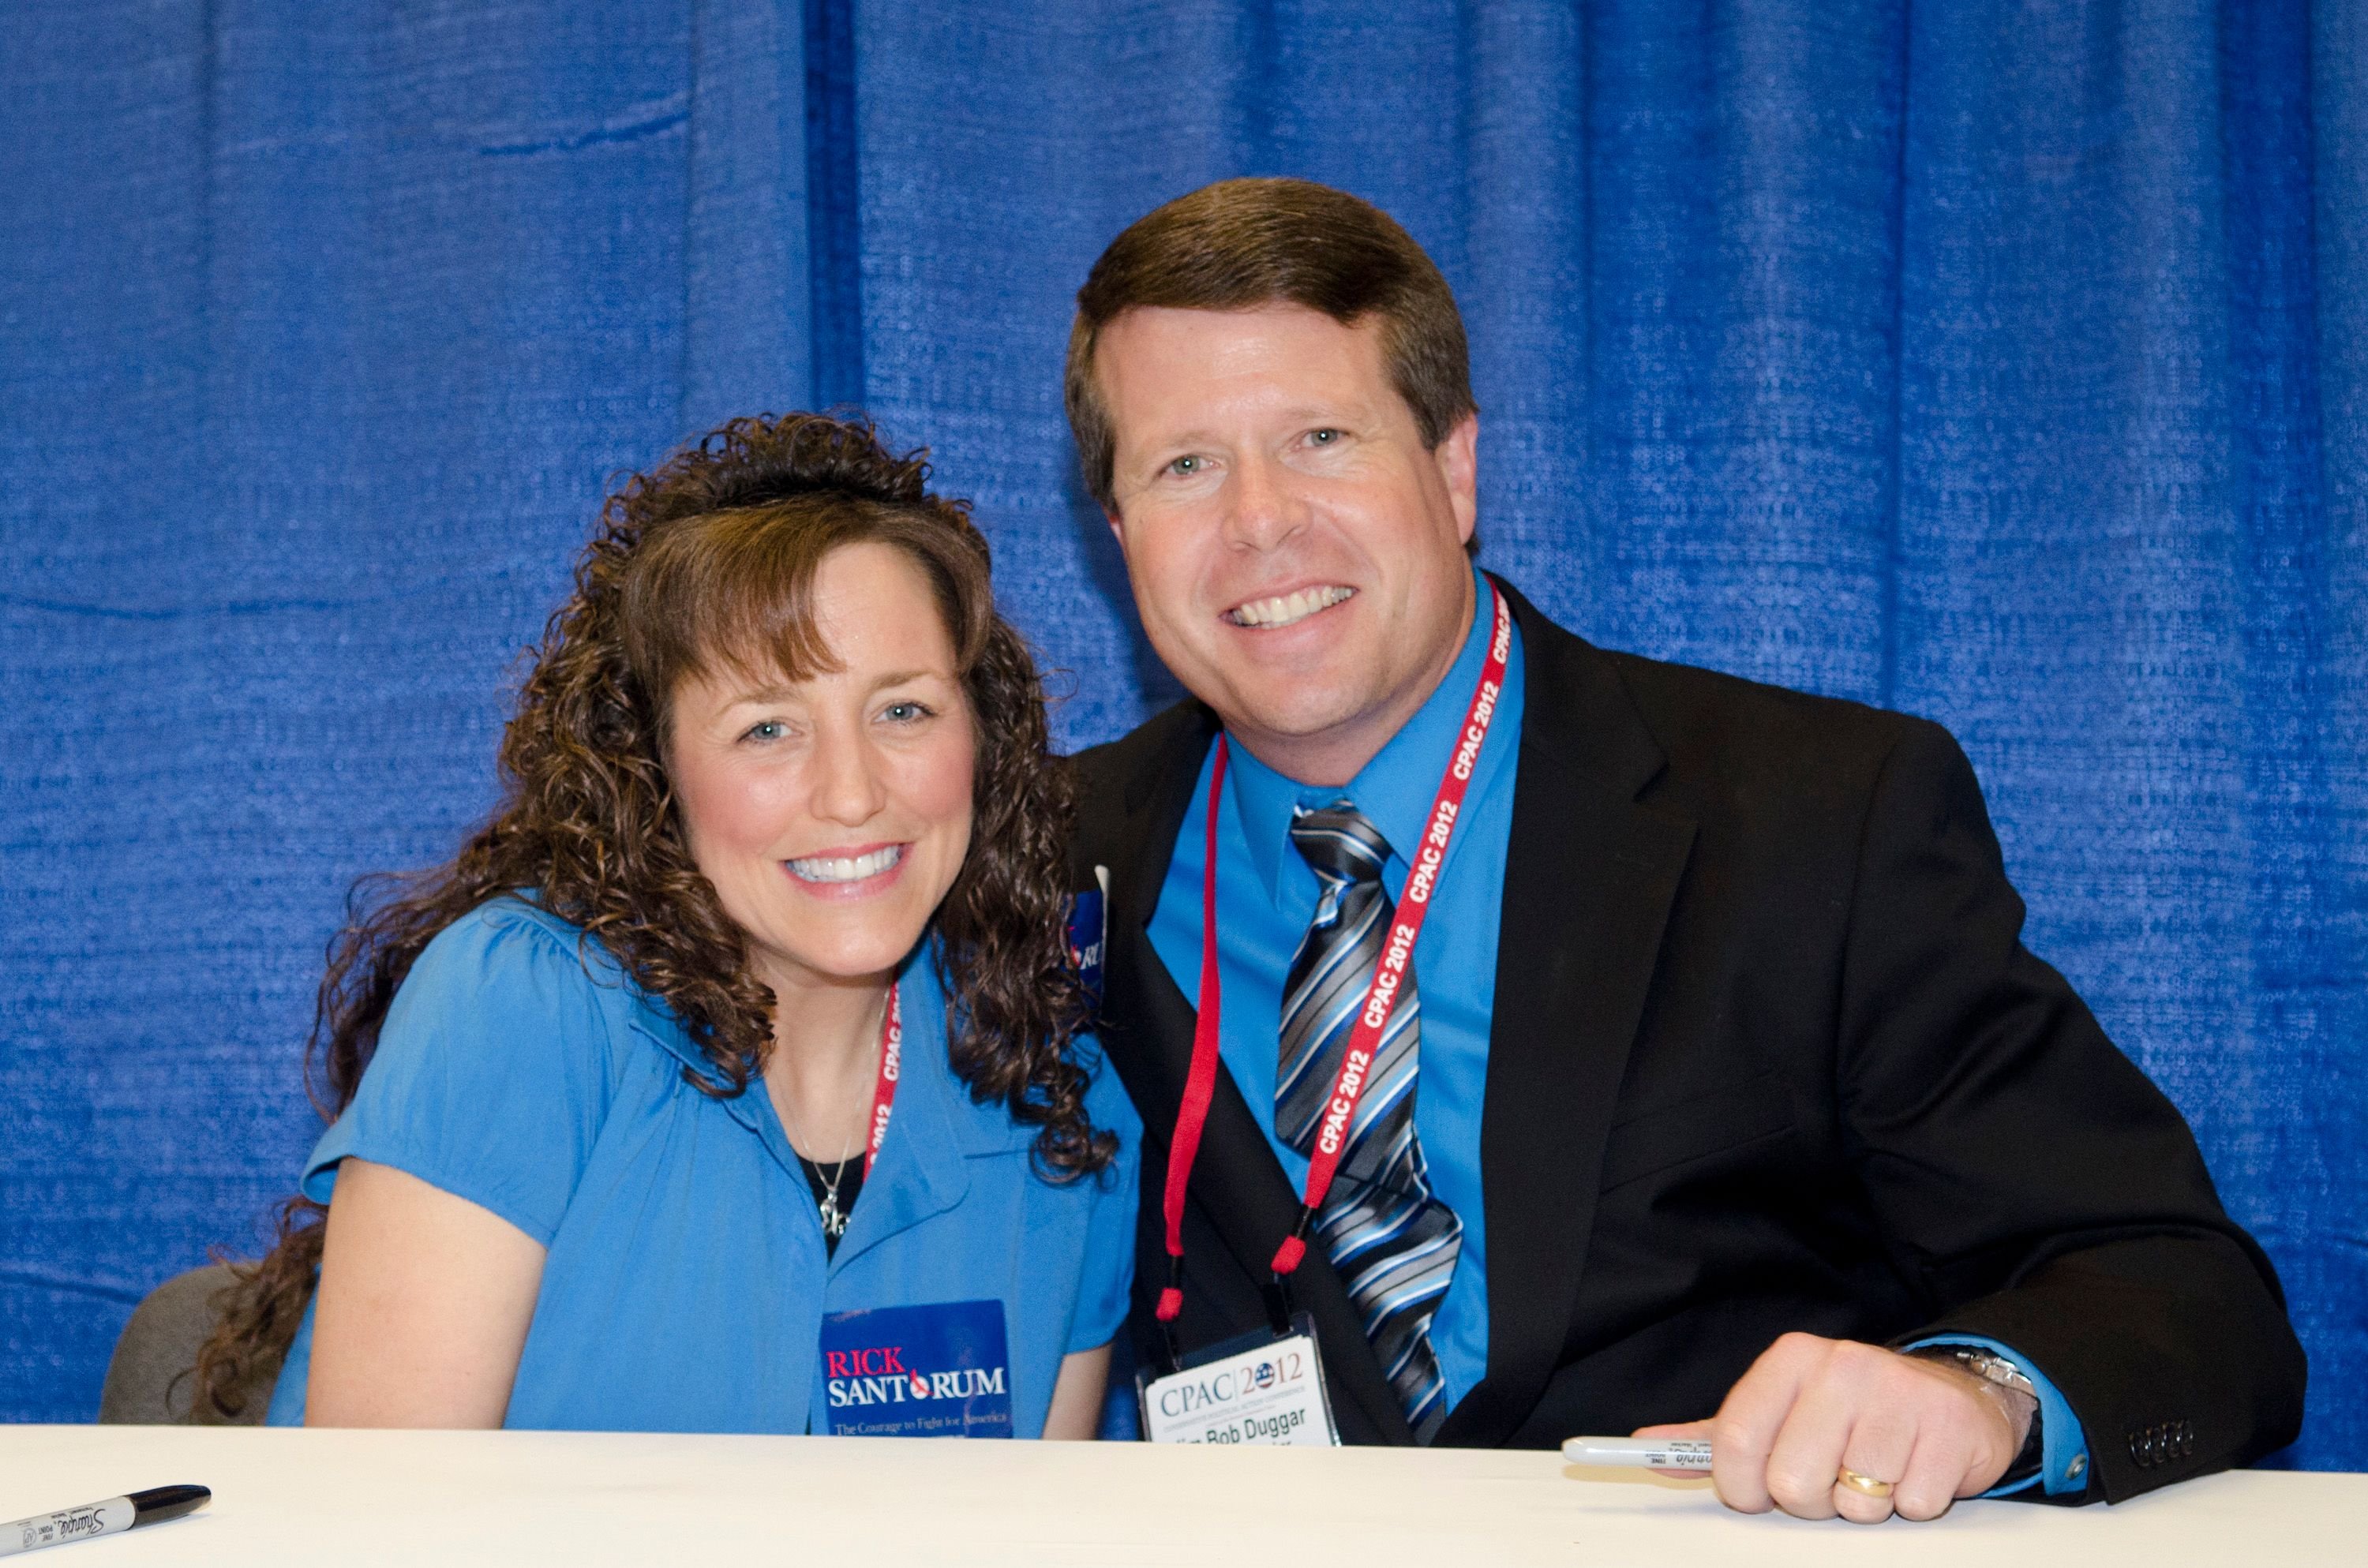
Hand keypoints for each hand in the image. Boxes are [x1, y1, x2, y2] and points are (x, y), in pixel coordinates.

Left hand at [1633, 1333, 2035, 1522]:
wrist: (1953, 1395)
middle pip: (1792, 1480)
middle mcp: (1843, 1366)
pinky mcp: (1949, 1428)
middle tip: (1828, 1481)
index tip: (1754, 1495)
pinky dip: (1912, 1503)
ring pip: (1855, 1501)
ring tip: (1874, 1471)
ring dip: (1863, 1504)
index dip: (1740, 1486)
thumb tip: (1646, 1447)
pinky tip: (1914, 1470)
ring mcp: (1899, 1395)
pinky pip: (1911, 1504)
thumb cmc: (1853, 1411)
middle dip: (1808, 1500)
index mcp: (1792, 1359)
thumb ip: (1716, 1433)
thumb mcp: (1782, 1410)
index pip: (1736, 1438)